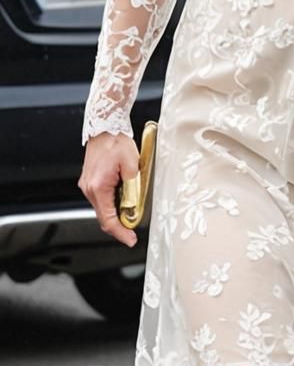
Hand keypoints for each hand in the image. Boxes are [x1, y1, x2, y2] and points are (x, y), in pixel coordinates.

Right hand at [78, 132, 140, 246]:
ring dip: (117, 213)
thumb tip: (134, 206)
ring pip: (103, 209)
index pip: (108, 219)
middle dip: (120, 225)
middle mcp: (89, 188)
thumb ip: (133, 188)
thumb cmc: (116, 141)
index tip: (130, 240)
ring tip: (132, 211)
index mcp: (97, 187)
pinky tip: (124, 199)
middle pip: (104, 217)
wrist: (105, 126)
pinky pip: (102, 199)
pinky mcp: (91, 181)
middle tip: (134, 230)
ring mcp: (88, 185)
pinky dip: (113, 204)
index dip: (120, 232)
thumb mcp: (132, 165)